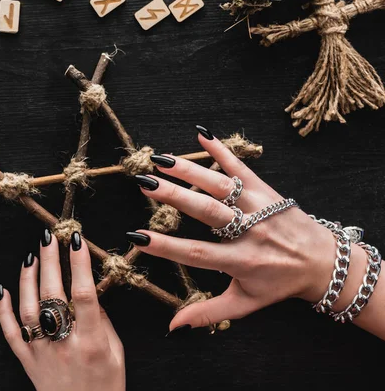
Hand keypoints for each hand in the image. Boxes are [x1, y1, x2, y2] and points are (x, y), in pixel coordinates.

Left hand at [0, 230, 124, 390]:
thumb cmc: (105, 387)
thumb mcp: (117, 354)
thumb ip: (103, 322)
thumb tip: (90, 291)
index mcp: (92, 342)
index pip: (83, 295)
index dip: (79, 265)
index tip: (76, 240)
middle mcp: (64, 345)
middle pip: (53, 295)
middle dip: (51, 262)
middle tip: (50, 237)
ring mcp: (41, 353)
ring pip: (28, 310)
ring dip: (28, 280)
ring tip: (32, 256)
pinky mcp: (27, 361)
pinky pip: (10, 333)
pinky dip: (3, 310)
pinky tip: (2, 289)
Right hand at [127, 126, 368, 331]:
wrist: (323, 262)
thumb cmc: (279, 284)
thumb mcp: (245, 303)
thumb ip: (207, 313)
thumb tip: (173, 327)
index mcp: (241, 262)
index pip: (198, 254)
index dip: (167, 247)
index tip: (138, 238)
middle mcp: (250, 232)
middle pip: (208, 212)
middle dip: (175, 197)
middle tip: (146, 185)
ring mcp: (259, 207)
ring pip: (222, 185)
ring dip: (190, 170)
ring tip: (161, 160)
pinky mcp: (267, 190)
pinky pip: (242, 167)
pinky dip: (222, 150)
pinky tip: (201, 134)